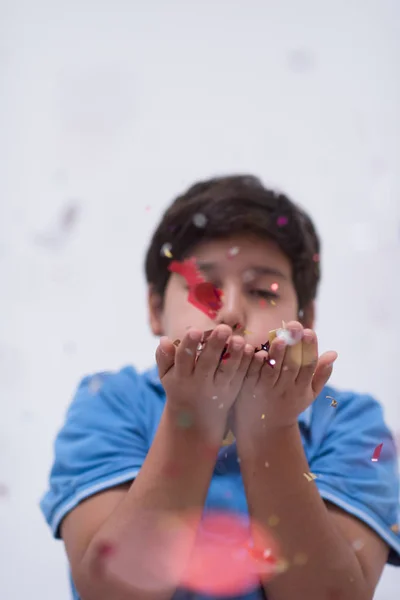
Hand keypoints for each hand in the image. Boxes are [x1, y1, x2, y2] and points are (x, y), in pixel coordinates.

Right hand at [156, 325, 253, 441]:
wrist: (196, 419)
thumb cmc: (179, 387)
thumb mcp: (167, 376)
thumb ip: (163, 358)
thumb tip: (163, 339)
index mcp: (182, 377)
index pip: (184, 359)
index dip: (189, 345)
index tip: (195, 330)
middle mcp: (200, 382)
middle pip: (208, 363)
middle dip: (215, 346)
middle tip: (223, 328)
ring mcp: (218, 387)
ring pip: (227, 370)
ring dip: (234, 355)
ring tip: (239, 339)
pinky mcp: (233, 390)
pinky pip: (241, 375)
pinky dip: (246, 364)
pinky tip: (251, 350)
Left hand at [233, 321, 337, 436]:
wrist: (265, 430)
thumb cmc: (290, 404)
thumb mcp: (309, 393)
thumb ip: (320, 373)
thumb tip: (333, 353)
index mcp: (301, 388)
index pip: (308, 366)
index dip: (310, 349)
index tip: (310, 331)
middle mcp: (285, 389)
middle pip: (291, 365)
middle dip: (293, 345)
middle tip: (294, 325)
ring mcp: (267, 391)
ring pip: (273, 371)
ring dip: (276, 354)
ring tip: (279, 337)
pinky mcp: (250, 390)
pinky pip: (254, 376)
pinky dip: (256, 364)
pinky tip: (258, 351)